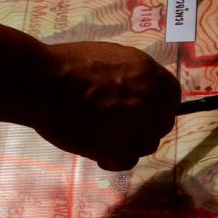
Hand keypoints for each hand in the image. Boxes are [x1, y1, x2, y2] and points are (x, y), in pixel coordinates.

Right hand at [28, 42, 179, 171]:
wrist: (45, 83)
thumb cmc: (67, 65)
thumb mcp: (109, 56)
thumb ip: (131, 74)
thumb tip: (139, 88)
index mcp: (146, 72)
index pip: (173, 96)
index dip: (162, 106)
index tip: (149, 113)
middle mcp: (147, 99)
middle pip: (162, 123)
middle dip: (146, 127)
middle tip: (123, 129)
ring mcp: (135, 125)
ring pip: (148, 144)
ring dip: (130, 144)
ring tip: (107, 139)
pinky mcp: (118, 148)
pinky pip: (129, 161)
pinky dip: (116, 160)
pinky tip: (100, 154)